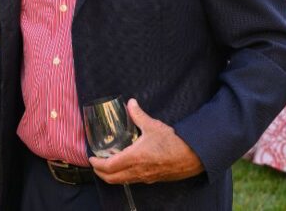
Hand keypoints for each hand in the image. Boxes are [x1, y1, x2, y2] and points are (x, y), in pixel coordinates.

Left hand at [89, 99, 203, 184]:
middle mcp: (138, 171)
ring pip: (122, 182)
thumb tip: (131, 103)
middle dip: (100, 174)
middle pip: (112, 179)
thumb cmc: (174, 142)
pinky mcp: (153, 179)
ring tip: (107, 166)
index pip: (108, 167)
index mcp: (134, 158)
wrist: (194, 157)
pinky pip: (133, 181)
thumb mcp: (154, 125)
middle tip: (95, 165)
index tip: (91, 158)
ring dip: (112, 176)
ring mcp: (146, 177)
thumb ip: (138, 114)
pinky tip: (125, 168)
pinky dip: (124, 177)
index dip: (96, 164)